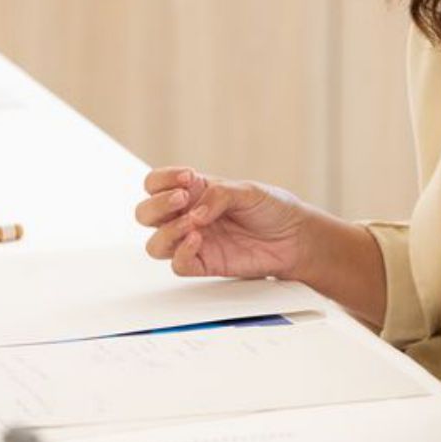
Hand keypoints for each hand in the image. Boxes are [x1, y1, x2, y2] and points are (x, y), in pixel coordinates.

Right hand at [135, 166, 310, 279]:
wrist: (295, 237)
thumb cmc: (273, 209)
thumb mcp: (249, 191)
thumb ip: (219, 196)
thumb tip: (195, 213)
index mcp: (195, 191)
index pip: (156, 183)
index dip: (162, 179)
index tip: (187, 177)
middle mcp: (188, 215)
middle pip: (146, 213)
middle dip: (157, 205)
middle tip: (183, 199)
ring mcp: (194, 241)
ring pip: (155, 243)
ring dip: (167, 231)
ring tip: (193, 223)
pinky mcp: (204, 263)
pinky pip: (178, 264)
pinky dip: (182, 252)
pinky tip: (198, 240)